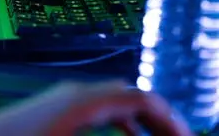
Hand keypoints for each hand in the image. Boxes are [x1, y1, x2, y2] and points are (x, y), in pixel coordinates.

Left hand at [0, 81, 190, 135]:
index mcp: (84, 102)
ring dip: (140, 120)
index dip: (169, 120)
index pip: (141, 98)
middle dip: (159, 119)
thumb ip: (114, 135)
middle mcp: (75, 92)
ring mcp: (63, 97)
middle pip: (131, 95)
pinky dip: (120, 121)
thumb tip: (136, 134)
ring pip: (115, 100)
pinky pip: (98, 107)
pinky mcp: (54, 106)